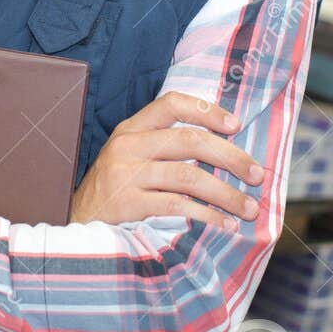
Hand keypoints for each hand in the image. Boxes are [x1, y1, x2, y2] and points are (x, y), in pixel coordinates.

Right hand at [69, 92, 265, 230]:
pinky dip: (207, 216)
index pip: (171, 103)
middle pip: (189, 140)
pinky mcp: (128, 205)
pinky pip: (178, 206)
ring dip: (226, 193)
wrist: (75, 229)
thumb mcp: (129, 160)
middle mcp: (127, 147)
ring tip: (249, 208)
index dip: (208, 111)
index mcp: (130, 129)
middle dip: (231, 157)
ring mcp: (126, 176)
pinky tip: (223, 225)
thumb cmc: (113, 194)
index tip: (237, 127)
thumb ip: (163, 148)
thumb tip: (224, 150)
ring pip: (189, 176)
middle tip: (257, 175)